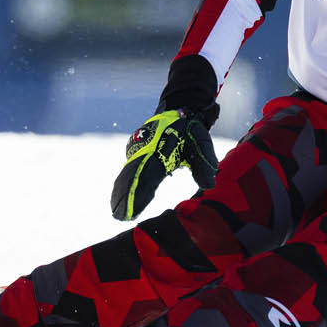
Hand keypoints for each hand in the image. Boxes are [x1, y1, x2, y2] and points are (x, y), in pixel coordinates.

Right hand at [110, 105, 219, 221]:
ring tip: (117, 211)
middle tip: (119, 215)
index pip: (145, 177)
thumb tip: (209, 185)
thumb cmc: (190, 130)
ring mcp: (140, 152)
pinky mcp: (139, 153)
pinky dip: (126, 185)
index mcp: (159, 151)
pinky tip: (122, 199)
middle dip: (125, 197)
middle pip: (132, 177)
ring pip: (129, 174)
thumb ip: (204, 164)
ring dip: (123, 192)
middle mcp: (145, 152)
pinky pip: (131, 171)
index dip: (136, 194)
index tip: (129, 210)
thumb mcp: (201, 143)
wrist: (178, 111)